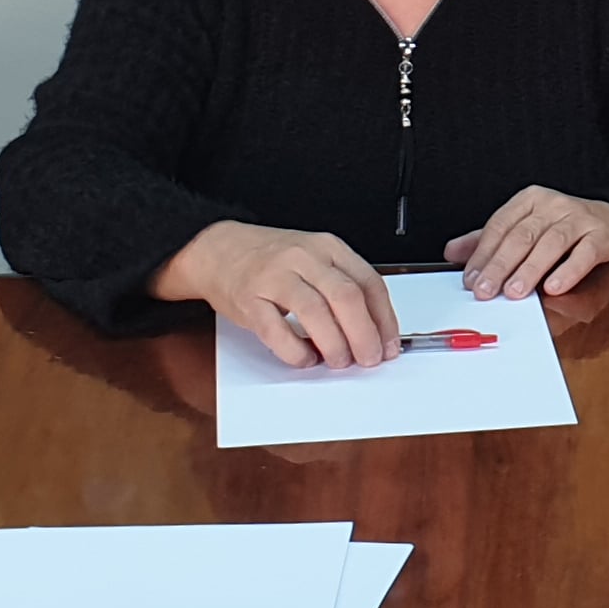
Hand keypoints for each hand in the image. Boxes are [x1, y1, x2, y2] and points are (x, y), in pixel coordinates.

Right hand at [158, 221, 394, 368]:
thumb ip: (342, 287)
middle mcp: (304, 257)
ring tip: (339, 361)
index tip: (390, 344)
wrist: (219, 249)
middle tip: (369, 359)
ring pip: (315, 312)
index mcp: (327, 247)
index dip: (384, 319)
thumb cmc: (272, 260)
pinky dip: (296, 352)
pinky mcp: (249, 300)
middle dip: (364, 335)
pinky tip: (305, 358)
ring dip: (334, 344)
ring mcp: (275, 277)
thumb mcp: (314, 259)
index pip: (369, 282)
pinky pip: (277, 331)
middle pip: (346, 297)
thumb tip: (375, 331)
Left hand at [445, 186, 608, 299]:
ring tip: (514, 291)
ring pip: (550, 243)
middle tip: (486, 290)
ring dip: (530, 269)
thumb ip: (491, 240)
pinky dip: (568, 271)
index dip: (483, 253)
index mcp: (530, 200)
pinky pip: (584, 253)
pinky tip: (554, 287)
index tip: (470, 279)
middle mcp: (553, 205)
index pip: (500, 225)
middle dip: (500, 265)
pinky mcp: (602, 235)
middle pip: (521, 235)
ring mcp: (579, 218)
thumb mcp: (525, 227)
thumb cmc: (564, 227)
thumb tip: (452, 253)